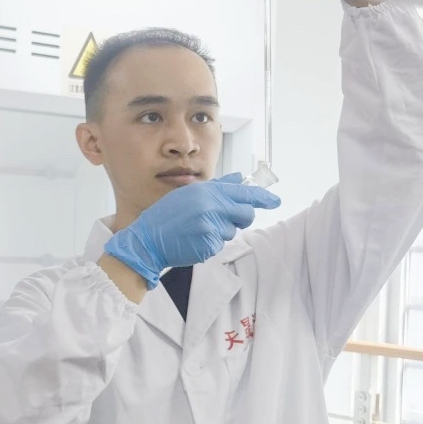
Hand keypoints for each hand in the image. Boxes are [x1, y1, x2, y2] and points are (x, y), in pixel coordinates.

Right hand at [104, 173, 279, 287]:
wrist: (147, 240)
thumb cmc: (166, 216)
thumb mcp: (189, 194)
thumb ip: (217, 187)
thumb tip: (239, 179)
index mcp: (207, 192)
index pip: (244, 193)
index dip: (263, 198)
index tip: (275, 201)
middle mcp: (212, 207)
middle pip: (245, 214)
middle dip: (239, 218)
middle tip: (220, 220)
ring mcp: (211, 227)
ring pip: (231, 231)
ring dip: (219, 232)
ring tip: (197, 230)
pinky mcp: (209, 245)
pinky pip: (220, 245)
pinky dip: (209, 244)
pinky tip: (193, 240)